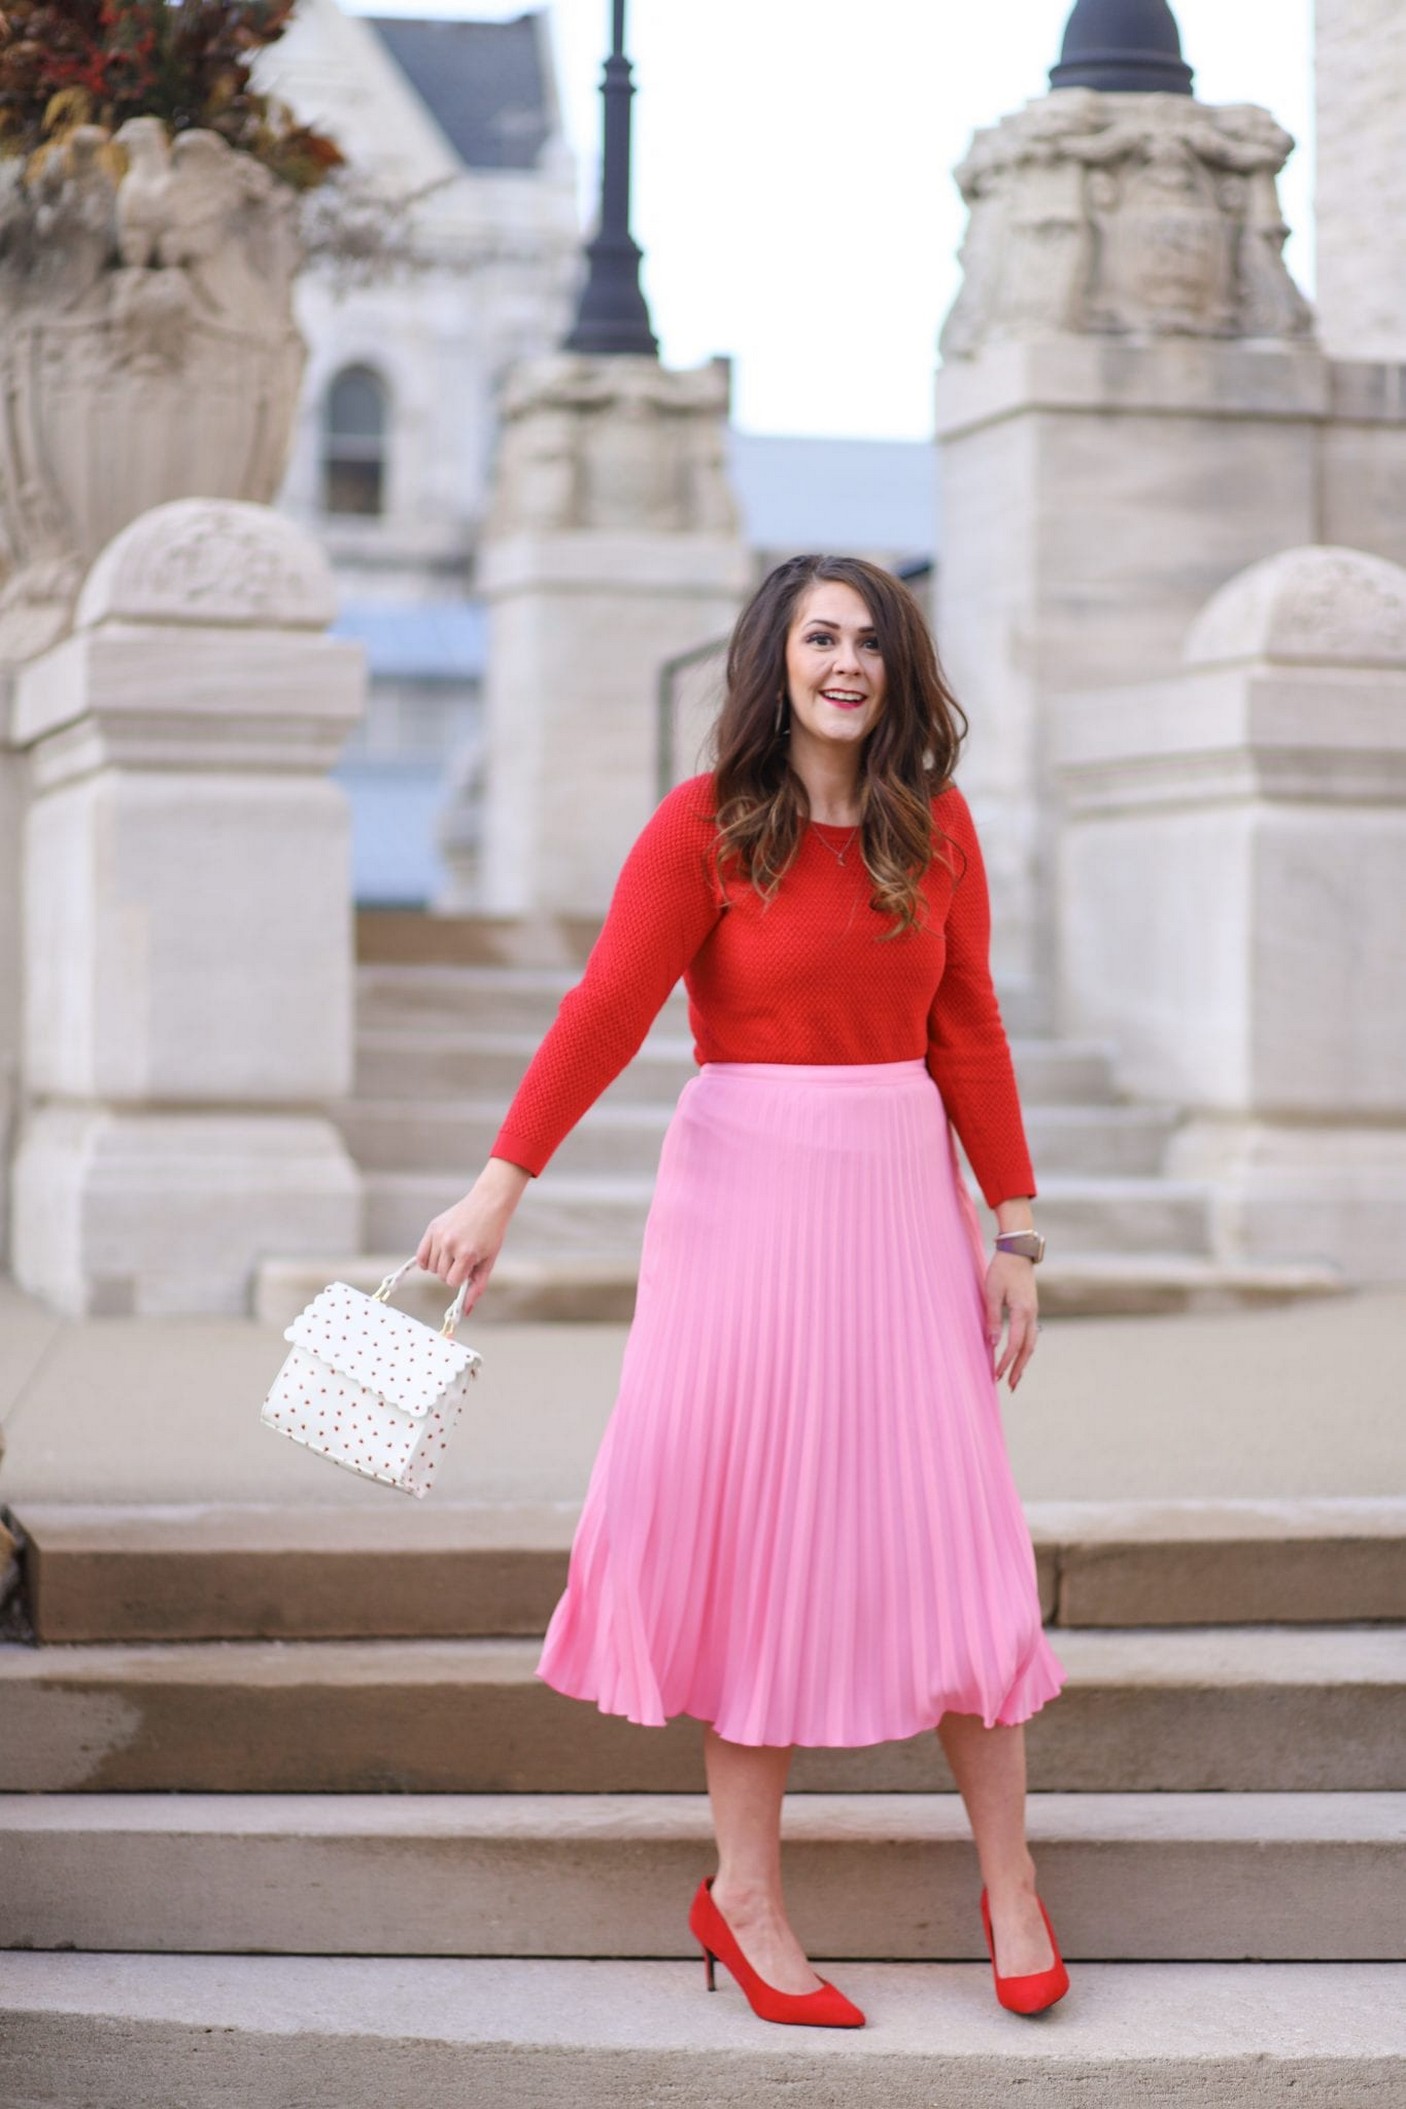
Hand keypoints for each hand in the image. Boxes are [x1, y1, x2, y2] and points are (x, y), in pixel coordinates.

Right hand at [416, 1159, 528, 1318]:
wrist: (488, 1204)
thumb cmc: (491, 1234)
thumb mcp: (488, 1261)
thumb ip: (477, 1287)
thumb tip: (466, 1312)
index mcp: (467, 1253)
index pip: (452, 1282)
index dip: (460, 1279)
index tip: (468, 1270)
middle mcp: (451, 1244)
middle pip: (441, 1275)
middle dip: (451, 1273)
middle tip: (463, 1260)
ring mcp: (440, 1235)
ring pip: (430, 1267)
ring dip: (440, 1266)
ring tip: (454, 1254)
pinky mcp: (432, 1228)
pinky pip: (420, 1255)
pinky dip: (427, 1261)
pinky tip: (438, 1256)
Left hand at [984, 1251, 1037, 1390]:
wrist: (1018, 1252)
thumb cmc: (1002, 1270)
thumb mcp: (992, 1292)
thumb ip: (993, 1318)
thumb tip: (992, 1343)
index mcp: (1022, 1311)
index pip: (1015, 1343)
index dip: (1006, 1361)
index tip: (996, 1375)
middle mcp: (1032, 1314)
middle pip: (1028, 1349)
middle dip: (1019, 1369)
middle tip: (1011, 1387)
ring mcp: (1034, 1312)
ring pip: (1032, 1343)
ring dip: (1023, 1361)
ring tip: (1015, 1377)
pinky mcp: (1031, 1309)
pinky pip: (1031, 1334)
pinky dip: (1025, 1349)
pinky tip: (1019, 1356)